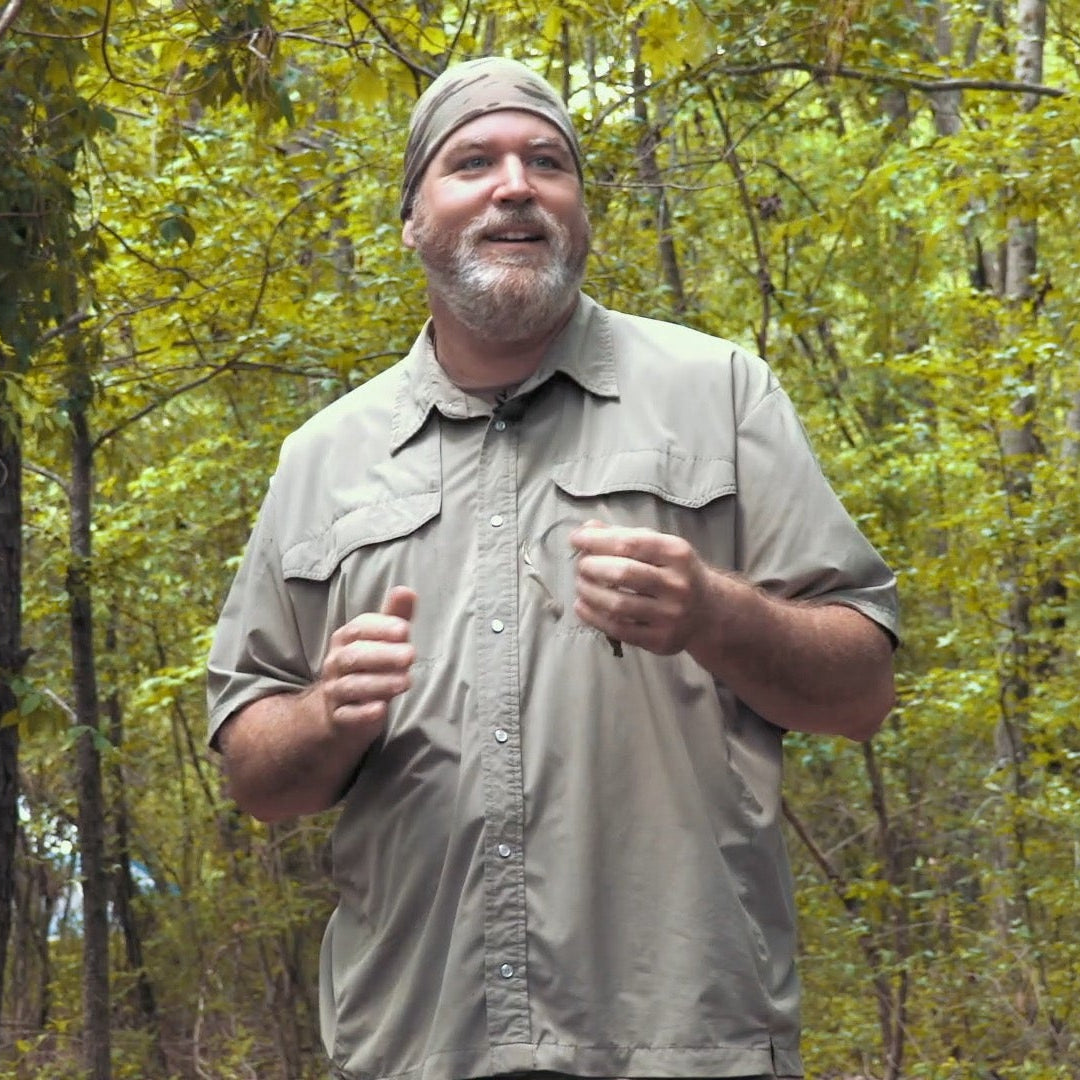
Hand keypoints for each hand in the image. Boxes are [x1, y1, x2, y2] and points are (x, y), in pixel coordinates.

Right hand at [316, 586, 416, 732]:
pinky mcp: (340, 718)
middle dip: (383, 655)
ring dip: (379, 683)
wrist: (337, 710)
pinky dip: (362, 713)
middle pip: (354, 657)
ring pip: (351, 686)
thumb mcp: (380, 641)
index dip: (380, 628)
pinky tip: (380, 709)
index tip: (405, 629)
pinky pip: (347, 716)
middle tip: (410, 655)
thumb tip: (406, 591)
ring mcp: (335, 692)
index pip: (358, 629)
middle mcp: (336, 664)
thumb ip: (394, 616)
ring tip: (405, 681)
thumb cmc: (366, 666)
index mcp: (345, 640)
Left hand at [569, 520, 707, 655]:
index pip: (630, 543)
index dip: (597, 540)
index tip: (576, 539)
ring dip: (589, 592)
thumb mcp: (658, 546)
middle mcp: (677, 584)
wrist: (708, 611)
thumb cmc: (674, 571)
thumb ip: (624, 535)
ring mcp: (670, 615)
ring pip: (618, 605)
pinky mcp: (661, 640)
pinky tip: (582, 606)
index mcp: (677, 553)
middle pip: (624, 573)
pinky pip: (619, 630)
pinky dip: (593, 617)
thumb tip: (586, 528)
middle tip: (580, 565)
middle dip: (592, 567)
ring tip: (580, 584)